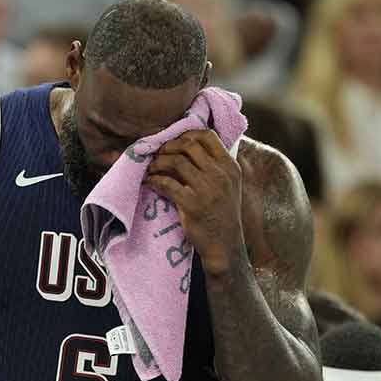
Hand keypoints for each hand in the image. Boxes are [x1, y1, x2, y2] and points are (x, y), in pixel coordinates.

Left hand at [145, 129, 244, 277]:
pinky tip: (150, 182)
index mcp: (230, 167)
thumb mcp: (228, 186)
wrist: (224, 245)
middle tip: (158, 154)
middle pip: (189, 145)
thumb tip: (187, 147)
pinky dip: (154, 180)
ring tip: (151, 168)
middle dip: (169, 147)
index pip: (208, 136)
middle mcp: (221, 175)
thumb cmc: (222, 215)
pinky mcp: (192, 205)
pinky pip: (167, 183)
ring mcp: (207, 189)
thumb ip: (215, 167)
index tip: (175, 143)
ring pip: (176, 162)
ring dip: (159, 162)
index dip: (187, 134)